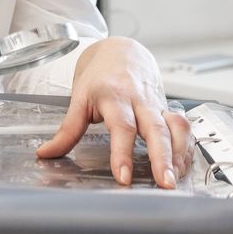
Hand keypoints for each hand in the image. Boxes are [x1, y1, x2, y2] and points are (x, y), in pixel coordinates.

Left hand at [35, 37, 192, 188]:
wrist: (122, 51)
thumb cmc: (101, 75)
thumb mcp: (79, 98)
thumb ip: (67, 130)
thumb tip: (46, 153)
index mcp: (115, 96)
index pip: (121, 126)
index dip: (122, 152)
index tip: (123, 176)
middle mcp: (140, 99)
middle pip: (156, 128)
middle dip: (162, 157)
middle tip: (164, 183)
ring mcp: (157, 104)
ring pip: (176, 127)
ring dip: (179, 154)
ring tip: (174, 180)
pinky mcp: (169, 109)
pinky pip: (184, 128)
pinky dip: (186, 149)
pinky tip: (182, 168)